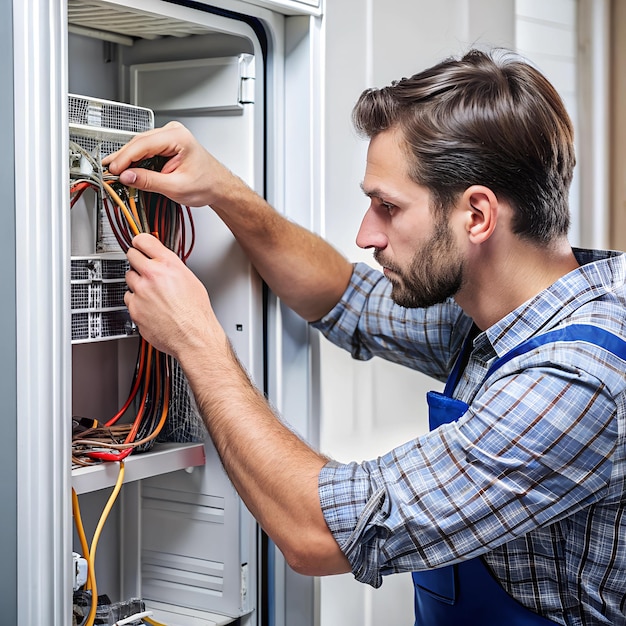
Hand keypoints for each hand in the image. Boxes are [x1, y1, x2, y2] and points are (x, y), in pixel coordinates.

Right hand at [103, 121, 236, 208]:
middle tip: (108, 171)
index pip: (143, 144)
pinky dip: (135, 159)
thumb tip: (127, 177)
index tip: (113, 170)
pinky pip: (145, 150)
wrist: (219, 186)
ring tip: (114, 171)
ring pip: (140, 145)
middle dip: (122, 158)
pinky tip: (126, 168)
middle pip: (139, 142)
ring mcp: (169, 137)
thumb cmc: (207, 184)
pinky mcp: (166, 145)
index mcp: (178, 138)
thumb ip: (149, 182)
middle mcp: (173, 133)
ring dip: (127, 159)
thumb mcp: (176, 187)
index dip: (125, 157)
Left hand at [125, 233, 225, 357]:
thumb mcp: (191, 280)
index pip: (144, 240)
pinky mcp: (134, 308)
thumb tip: (163, 262)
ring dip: (137, 282)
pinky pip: (129, 299)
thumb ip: (172, 267)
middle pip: (131, 256)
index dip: (140, 242)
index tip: (139, 244)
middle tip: (144, 268)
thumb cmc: (196, 312)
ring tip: (152, 293)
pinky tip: (150, 306)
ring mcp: (140, 292)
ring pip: (129, 278)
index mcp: (168, 265)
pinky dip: (136, 301)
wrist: (193, 336)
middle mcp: (152, 275)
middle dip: (137, 260)